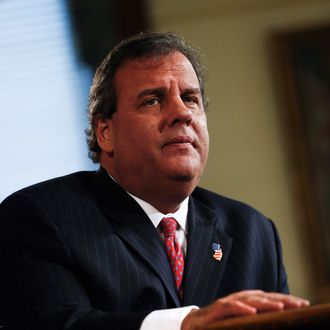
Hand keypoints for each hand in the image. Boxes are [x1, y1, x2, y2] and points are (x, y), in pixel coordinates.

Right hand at [181, 290, 309, 329]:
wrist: (194, 324)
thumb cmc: (219, 323)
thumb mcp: (240, 321)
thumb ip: (253, 318)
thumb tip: (272, 321)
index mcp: (247, 301)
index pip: (269, 298)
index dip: (286, 299)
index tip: (303, 304)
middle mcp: (239, 299)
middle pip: (263, 297)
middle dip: (282, 300)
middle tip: (300, 304)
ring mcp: (228, 302)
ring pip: (249, 300)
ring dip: (266, 303)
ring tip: (282, 307)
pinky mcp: (217, 309)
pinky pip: (230, 307)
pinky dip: (241, 308)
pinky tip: (252, 312)